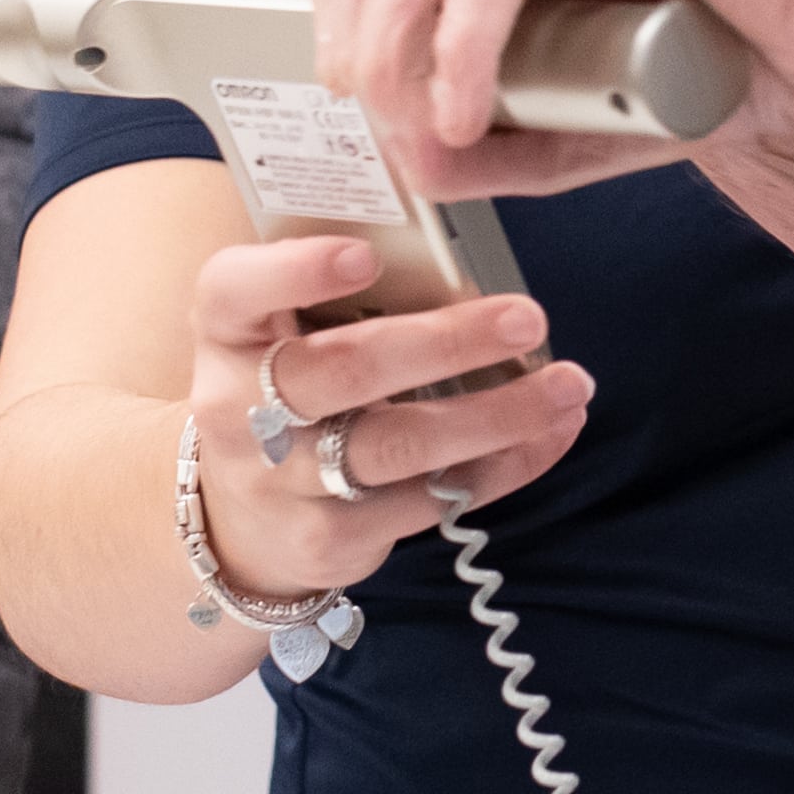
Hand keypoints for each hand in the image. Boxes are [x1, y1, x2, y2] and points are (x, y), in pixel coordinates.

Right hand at [189, 230, 594, 599]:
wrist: (239, 519)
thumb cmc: (286, 388)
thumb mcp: (282, 330)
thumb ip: (339, 292)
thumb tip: (458, 253)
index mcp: (226, 332)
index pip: (236, 291)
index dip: (296, 272)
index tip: (366, 257)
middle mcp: (238, 409)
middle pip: (341, 371)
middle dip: (442, 343)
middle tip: (526, 318)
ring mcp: (281, 483)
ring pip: (395, 446)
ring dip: (495, 416)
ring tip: (568, 385)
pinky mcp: (329, 541)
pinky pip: (429, 501)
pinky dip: (504, 465)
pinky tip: (552, 432)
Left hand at [307, 0, 793, 194]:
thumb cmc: (767, 59)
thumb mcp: (607, 116)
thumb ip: (518, 135)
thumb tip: (416, 162)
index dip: (343, 3)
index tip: (352, 97)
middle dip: (351, 22)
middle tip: (370, 119)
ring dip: (397, 39)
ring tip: (420, 127)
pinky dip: (467, 38)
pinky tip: (464, 109)